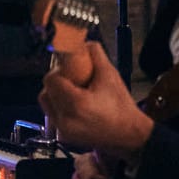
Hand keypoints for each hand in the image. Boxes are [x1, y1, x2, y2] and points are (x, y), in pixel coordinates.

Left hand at [37, 41, 153, 161]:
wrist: (131, 135)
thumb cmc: (122, 108)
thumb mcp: (110, 75)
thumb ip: (94, 53)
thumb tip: (82, 42)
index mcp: (76, 104)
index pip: (51, 79)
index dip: (60, 71)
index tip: (71, 70)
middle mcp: (66, 120)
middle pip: (46, 91)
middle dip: (58, 82)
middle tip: (74, 80)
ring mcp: (64, 130)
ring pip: (47, 103)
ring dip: (56, 94)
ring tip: (75, 92)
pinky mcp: (65, 136)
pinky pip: (53, 115)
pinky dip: (60, 107)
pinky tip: (76, 105)